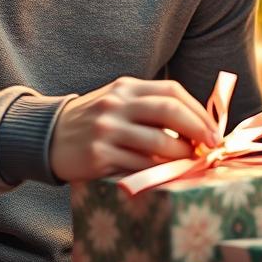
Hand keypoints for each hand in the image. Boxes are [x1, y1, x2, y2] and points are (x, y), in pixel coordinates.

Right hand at [49, 77, 217, 181]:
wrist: (48, 137)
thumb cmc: (95, 121)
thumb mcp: (119, 102)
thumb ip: (151, 107)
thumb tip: (198, 126)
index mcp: (126, 87)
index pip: (171, 92)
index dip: (197, 111)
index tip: (213, 129)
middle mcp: (116, 104)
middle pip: (169, 111)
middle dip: (197, 130)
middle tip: (211, 145)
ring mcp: (107, 130)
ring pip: (158, 142)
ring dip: (181, 155)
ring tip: (190, 162)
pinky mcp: (99, 156)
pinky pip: (139, 165)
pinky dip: (158, 171)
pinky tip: (166, 174)